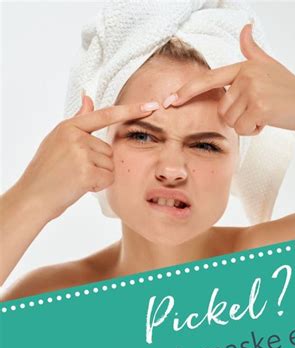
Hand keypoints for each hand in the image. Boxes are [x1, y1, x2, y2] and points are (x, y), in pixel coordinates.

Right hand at [17, 97, 159, 219]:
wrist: (34, 195)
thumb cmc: (46, 171)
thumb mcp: (58, 140)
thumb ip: (78, 122)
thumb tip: (88, 97)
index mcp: (69, 127)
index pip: (105, 115)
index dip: (130, 110)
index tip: (152, 105)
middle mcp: (76, 137)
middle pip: (109, 150)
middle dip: (99, 164)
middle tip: (76, 172)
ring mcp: (81, 154)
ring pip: (110, 165)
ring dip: (99, 176)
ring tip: (76, 178)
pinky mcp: (87, 172)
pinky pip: (108, 178)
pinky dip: (99, 186)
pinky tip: (81, 186)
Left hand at [163, 24, 294, 135]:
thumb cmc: (293, 90)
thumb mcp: (271, 65)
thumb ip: (253, 50)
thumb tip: (245, 27)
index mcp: (245, 66)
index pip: (209, 79)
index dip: (187, 91)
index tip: (170, 101)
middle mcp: (246, 75)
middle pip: (222, 110)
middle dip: (238, 118)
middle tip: (259, 111)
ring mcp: (253, 90)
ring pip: (232, 122)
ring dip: (247, 125)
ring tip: (266, 115)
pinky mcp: (260, 107)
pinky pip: (244, 129)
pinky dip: (256, 131)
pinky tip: (271, 121)